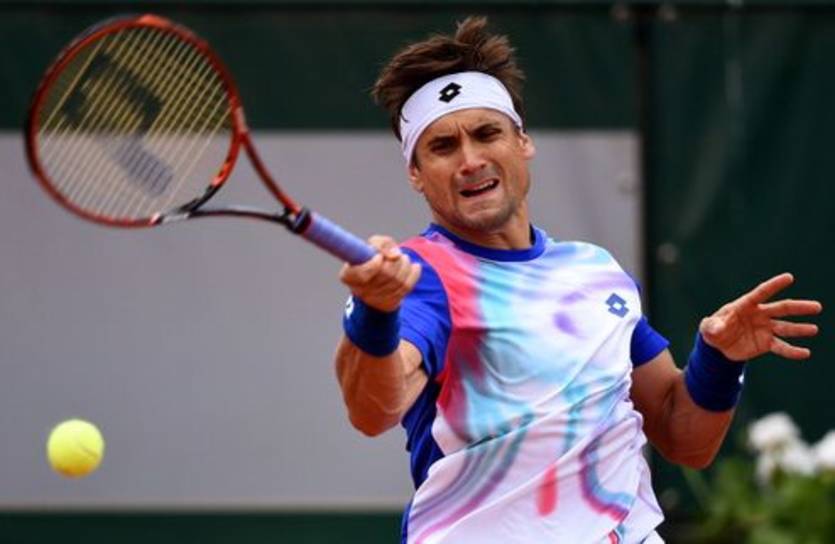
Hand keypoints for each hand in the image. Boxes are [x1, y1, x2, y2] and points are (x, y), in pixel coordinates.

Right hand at [339, 235, 421, 311]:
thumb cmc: (372, 258)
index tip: (380, 256)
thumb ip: (381, 243)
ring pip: (398, 281)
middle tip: (397, 255)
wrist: (379, 277)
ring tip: (403, 259)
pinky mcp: (390, 303)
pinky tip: (414, 267)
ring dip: (405, 265)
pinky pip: (407, 287)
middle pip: (385, 275)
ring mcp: (376, 300)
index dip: (374, 264)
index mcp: (349, 275)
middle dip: (395, 261)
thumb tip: (394, 255)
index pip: (362, 274)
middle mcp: (360, 291)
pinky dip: (414, 274)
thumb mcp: (373, 245)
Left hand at [700, 273, 821, 361]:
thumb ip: (712, 326)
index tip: (789, 277)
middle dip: (799, 308)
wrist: (718, 347)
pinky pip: (781, 347)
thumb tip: (717, 328)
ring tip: (814, 329)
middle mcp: (760, 315)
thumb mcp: (708, 328)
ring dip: (799, 329)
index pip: (762, 293)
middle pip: (782, 309)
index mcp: (746, 305)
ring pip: (785, 327)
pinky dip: (792, 351)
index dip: (774, 285)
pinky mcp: (766, 343)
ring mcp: (765, 328)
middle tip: (817, 307)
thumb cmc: (713, 330)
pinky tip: (805, 353)